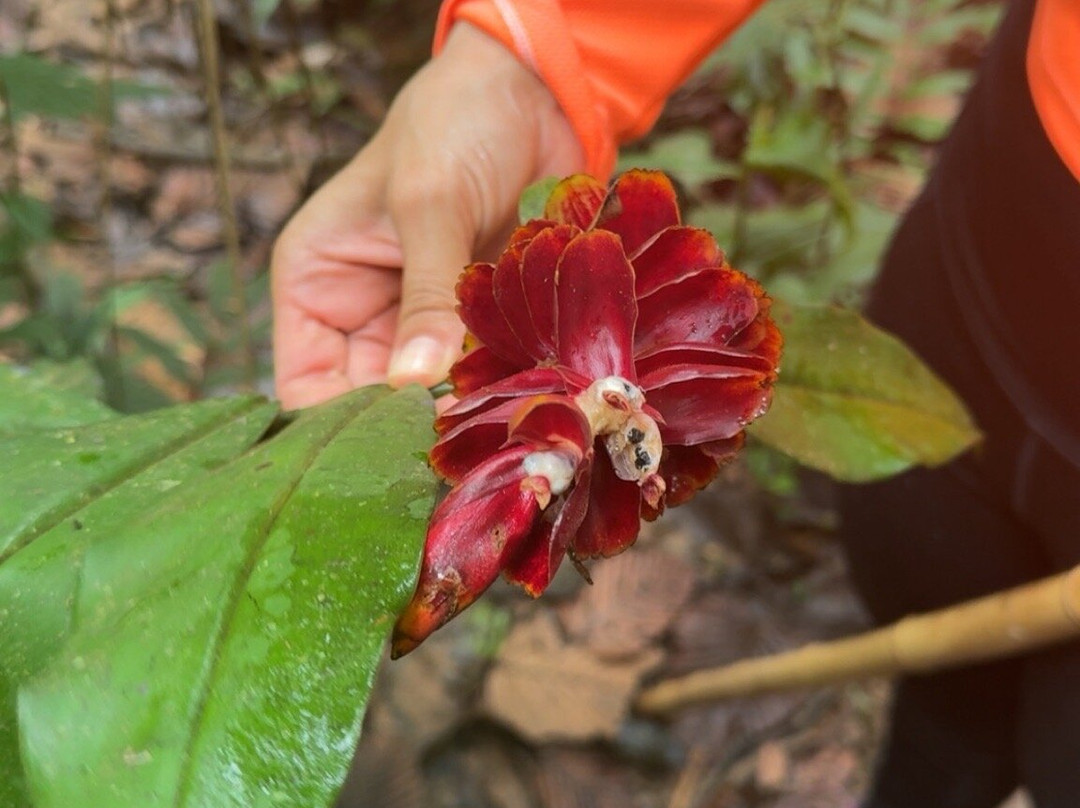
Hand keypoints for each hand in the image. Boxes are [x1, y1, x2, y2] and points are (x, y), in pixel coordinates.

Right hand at [271, 23, 584, 408]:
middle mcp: (360, 311)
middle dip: (409, 424)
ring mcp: (420, 319)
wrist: (531, 94)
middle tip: (454, 445)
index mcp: (316, 282)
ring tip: (493, 424)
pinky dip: (495, 386)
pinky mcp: (474, 321)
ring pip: (427, 393)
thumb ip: (425, 296)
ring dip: (457, 409)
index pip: (306, 384)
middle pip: (369, 401)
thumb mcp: (429, 204)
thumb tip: (412, 382)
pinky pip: (476, 371)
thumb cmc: (455, 124)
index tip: (395, 445)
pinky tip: (521, 400)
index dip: (341, 423)